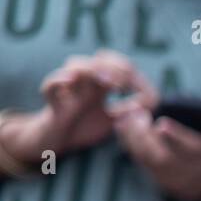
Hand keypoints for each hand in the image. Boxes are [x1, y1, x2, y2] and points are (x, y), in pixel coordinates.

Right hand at [3, 50, 156, 162]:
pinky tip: (71, 82)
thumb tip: (148, 107)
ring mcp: (68, 89)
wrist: (58, 140)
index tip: (140, 90)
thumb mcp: (113, 121)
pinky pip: (50, 86)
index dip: (129, 72)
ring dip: (95, 71)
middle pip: (97, 60)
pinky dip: (59, 81)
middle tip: (128, 84)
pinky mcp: (53, 102)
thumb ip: (129, 113)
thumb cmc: (84, 126)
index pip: (114, 64)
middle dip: (115, 68)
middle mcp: (84, 81)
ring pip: (75, 66)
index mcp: (99, 84)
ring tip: (112, 85)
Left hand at [113, 107, 200, 200]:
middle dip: (145, 135)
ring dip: (132, 138)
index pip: (190, 148)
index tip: (161, 124)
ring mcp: (172, 177)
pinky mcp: (159, 179)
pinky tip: (122, 128)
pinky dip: (129, 144)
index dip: (176, 136)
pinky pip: (141, 161)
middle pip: (161, 155)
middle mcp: (187, 170)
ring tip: (124, 118)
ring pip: (147, 159)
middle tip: (135, 114)